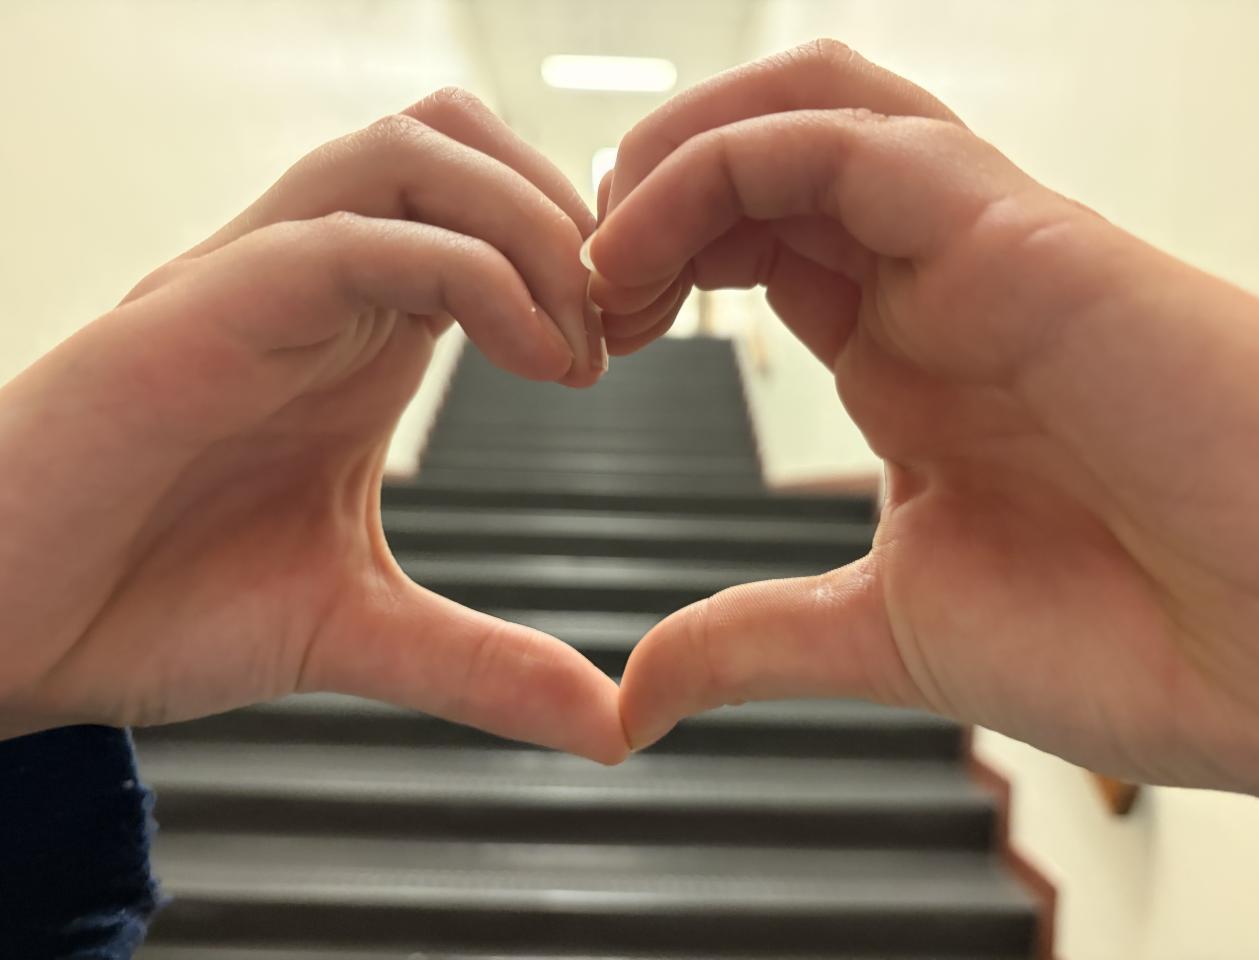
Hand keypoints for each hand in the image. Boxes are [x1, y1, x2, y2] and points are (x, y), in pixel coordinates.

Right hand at [0, 89, 625, 763]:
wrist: (2, 634)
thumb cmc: (153, 604)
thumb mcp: (357, 629)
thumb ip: (484, 664)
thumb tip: (613, 727)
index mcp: (355, 330)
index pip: (484, 208)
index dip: (582, 253)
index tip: (640, 341)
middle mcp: (311, 283)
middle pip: (460, 139)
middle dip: (569, 213)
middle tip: (624, 328)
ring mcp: (255, 283)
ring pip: (411, 151)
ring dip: (527, 223)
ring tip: (580, 345)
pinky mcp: (203, 307)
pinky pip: (354, 234)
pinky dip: (471, 272)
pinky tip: (536, 360)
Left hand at [594, 41, 1258, 795]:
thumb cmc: (1130, 637)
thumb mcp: (885, 636)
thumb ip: (752, 643)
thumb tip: (636, 696)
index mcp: (907, 360)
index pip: (755, 245)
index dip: (648, 264)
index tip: (581, 338)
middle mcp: (933, 286)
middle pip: (766, 155)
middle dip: (644, 195)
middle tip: (573, 287)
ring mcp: (974, 247)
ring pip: (802, 107)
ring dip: (676, 154)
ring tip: (601, 243)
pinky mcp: (1013, 228)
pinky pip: (842, 137)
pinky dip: (719, 164)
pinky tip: (641, 244)